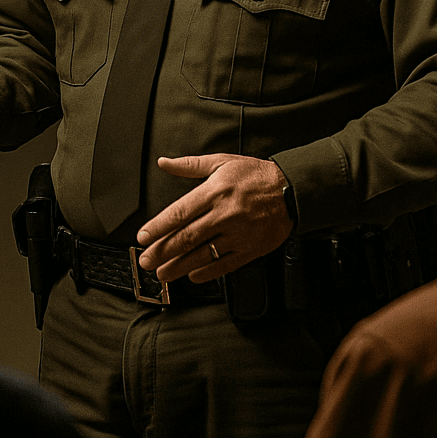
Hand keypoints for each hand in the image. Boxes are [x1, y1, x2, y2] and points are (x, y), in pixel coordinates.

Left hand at [135, 154, 293, 281]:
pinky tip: (193, 275)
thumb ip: (190, 165)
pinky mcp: (251, 249)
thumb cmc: (255, 175)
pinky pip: (225, 264)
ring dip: (179, 266)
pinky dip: (207, 272)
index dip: (159, 227)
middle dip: (163, 251)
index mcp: (215, 192)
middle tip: (146, 261)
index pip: (179, 213)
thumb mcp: (222, 162)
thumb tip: (164, 162)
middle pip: (187, 237)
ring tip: (163, 273)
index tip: (143, 237)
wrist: (292, 191)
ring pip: (203, 254)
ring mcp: (238, 234)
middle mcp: (225, 214)